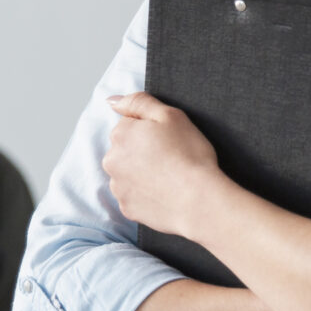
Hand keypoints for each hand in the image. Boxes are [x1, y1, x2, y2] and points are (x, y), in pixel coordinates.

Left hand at [102, 93, 225, 238]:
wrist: (199, 200)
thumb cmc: (189, 155)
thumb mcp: (170, 115)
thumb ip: (138, 102)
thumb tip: (112, 101)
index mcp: (121, 134)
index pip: (130, 124)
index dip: (151, 130)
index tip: (169, 140)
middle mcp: (112, 160)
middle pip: (126, 149)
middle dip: (143, 151)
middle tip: (170, 158)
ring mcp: (118, 187)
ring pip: (128, 174)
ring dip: (142, 173)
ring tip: (169, 177)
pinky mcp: (127, 208)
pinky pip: (134, 196)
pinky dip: (146, 194)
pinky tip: (164, 193)